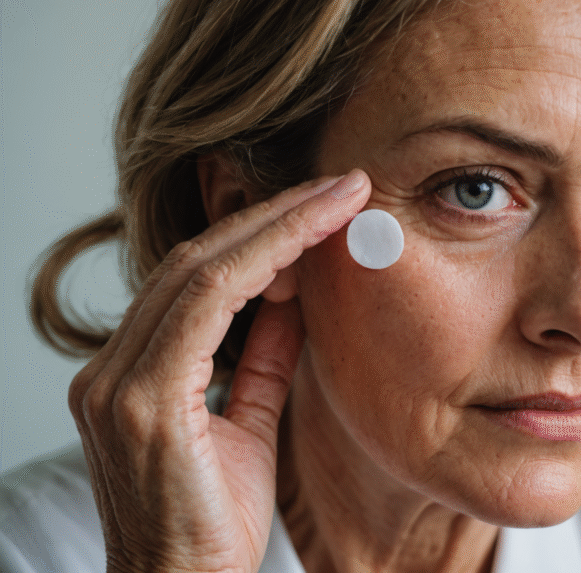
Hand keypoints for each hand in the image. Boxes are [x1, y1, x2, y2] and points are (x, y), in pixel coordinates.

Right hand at [67, 171, 368, 572]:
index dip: (263, 232)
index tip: (324, 205)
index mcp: (132, 372)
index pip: (198, 277)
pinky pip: (204, 309)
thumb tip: (296, 295)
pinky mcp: (140, 403)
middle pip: (196, 261)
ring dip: (275, 229)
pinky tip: (306, 252)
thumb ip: (264, 357)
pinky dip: (257, 270)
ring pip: (199, 272)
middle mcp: (112, 370)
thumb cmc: (216, 520)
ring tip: (337, 202)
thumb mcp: (250, 421)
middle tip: (342, 187)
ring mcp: (118, 384)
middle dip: (274, 215)